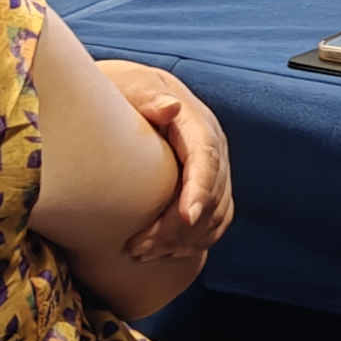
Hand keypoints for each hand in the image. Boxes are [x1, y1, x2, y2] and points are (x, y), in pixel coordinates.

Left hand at [97, 61, 237, 258]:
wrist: (133, 94)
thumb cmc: (126, 93)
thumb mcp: (131, 88)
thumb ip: (147, 98)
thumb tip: (172, 107)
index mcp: (197, 124)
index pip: (206, 158)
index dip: (200, 190)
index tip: (186, 217)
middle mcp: (213, 149)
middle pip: (210, 196)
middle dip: (178, 229)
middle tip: (137, 248)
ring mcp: (214, 170)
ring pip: (214, 215)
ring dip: (182, 241)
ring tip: (141, 253)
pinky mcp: (209, 188)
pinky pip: (215, 222)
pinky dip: (194, 243)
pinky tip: (163, 253)